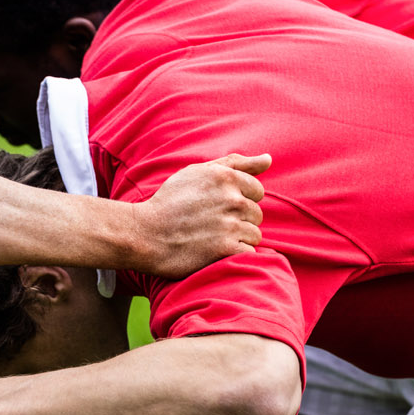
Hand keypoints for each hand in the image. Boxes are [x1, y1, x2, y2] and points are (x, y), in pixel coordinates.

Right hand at [135, 153, 269, 278]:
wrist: (144, 234)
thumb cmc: (170, 201)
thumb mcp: (198, 172)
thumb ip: (235, 163)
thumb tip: (269, 159)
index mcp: (225, 176)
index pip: (257, 190)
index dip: (240, 200)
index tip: (218, 207)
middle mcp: (231, 198)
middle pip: (257, 214)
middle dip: (239, 220)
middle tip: (211, 224)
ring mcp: (229, 224)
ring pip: (254, 234)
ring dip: (238, 239)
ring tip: (212, 238)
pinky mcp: (226, 249)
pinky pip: (249, 252)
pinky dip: (235, 255)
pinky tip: (215, 251)